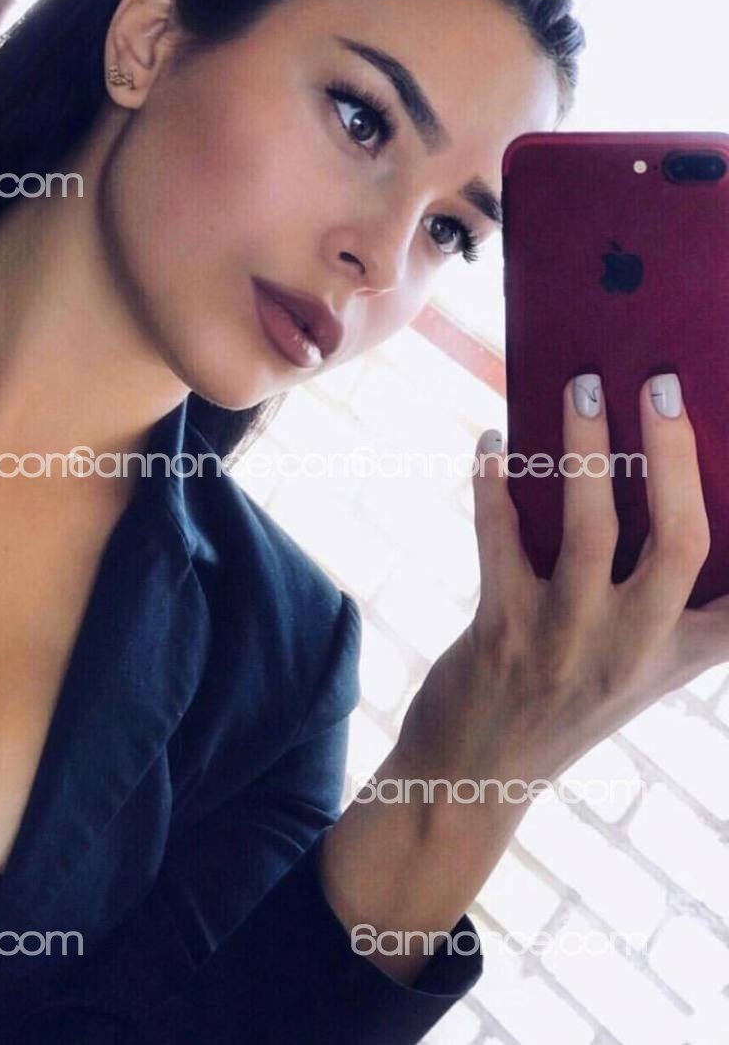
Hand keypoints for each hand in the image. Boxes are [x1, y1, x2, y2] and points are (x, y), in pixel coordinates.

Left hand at [449, 370, 722, 785]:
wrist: (473, 774)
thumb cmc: (562, 699)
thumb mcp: (636, 664)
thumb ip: (662, 597)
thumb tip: (649, 478)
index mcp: (681, 650)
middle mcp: (635, 648)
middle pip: (681, 539)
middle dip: (674, 453)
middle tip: (661, 382)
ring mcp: (568, 641)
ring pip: (589, 530)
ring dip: (583, 449)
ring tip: (580, 387)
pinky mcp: (502, 632)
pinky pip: (499, 542)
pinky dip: (493, 486)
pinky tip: (490, 444)